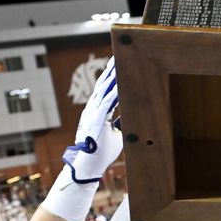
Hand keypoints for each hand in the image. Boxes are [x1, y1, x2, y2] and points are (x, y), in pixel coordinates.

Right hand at [63, 58, 120, 182]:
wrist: (90, 164)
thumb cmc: (102, 150)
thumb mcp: (116, 133)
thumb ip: (121, 121)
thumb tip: (130, 114)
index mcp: (97, 111)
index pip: (105, 90)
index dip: (111, 78)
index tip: (116, 65)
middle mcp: (93, 109)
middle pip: (102, 86)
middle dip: (110, 71)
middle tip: (116, 57)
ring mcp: (93, 114)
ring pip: (103, 92)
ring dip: (112, 78)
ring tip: (118, 65)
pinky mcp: (96, 121)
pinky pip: (106, 105)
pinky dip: (113, 94)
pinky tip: (119, 85)